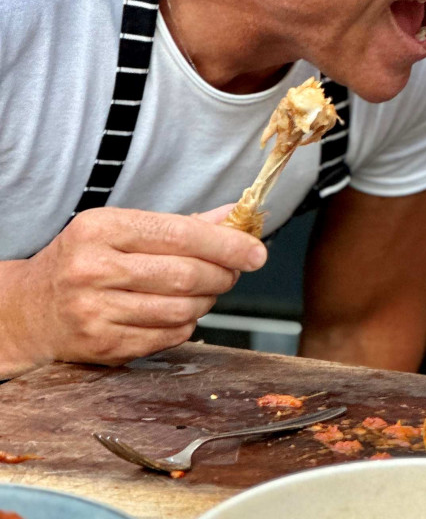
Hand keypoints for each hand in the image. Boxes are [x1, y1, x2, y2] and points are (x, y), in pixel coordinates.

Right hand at [0, 206, 265, 376]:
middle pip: (186, 275)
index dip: (227, 245)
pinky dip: (186, 324)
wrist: (31, 310)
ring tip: (202, 293)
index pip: (181, 235)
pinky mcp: (103, 345)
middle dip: (222, 275)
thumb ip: (182, 225)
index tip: (257, 252)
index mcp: (102, 229)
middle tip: (231, 273)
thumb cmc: (88, 262)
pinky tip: (176, 313)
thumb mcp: (123, 230)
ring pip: (183, 309)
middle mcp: (93, 269)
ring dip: (207, 302)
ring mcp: (95, 311)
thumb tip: (236, 217)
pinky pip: (169, 335)